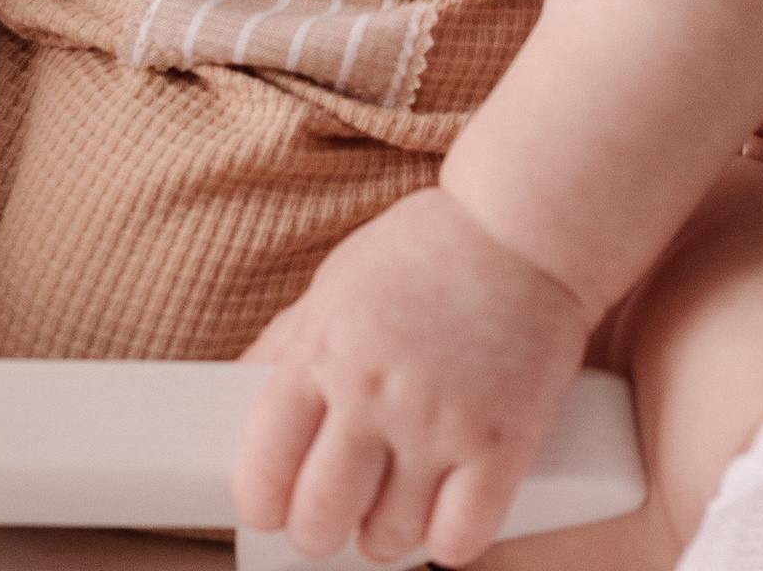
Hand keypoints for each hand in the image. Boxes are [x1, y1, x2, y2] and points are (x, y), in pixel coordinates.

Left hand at [235, 185, 591, 568]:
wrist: (525, 223)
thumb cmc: (428, 248)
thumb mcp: (338, 282)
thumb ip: (289, 344)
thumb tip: (236, 394)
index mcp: (324, 352)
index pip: (263, 470)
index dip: (262, 503)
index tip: (275, 503)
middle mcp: (375, 394)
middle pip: (320, 519)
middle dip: (320, 527)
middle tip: (336, 509)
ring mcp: (440, 423)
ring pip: (389, 538)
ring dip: (385, 534)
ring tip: (394, 503)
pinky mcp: (502, 444)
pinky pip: (460, 539)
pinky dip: (449, 539)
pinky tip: (447, 509)